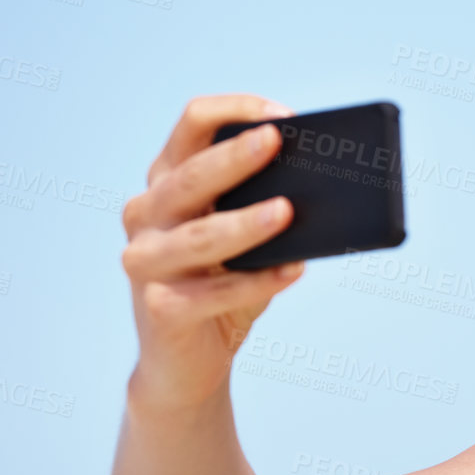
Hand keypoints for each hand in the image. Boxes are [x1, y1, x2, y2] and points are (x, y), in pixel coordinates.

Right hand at [120, 94, 301, 408]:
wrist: (190, 362)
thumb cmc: (227, 286)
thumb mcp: (248, 240)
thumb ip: (270, 207)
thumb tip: (328, 187)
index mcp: (168, 182)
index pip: (193, 124)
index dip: (236, 112)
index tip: (286, 118)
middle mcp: (146, 214)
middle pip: (190, 176)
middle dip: (235, 157)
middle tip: (277, 141)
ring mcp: (145, 261)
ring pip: (200, 236)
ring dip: (246, 223)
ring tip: (287, 211)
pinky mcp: (160, 308)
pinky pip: (213, 293)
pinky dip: (257, 282)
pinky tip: (293, 271)